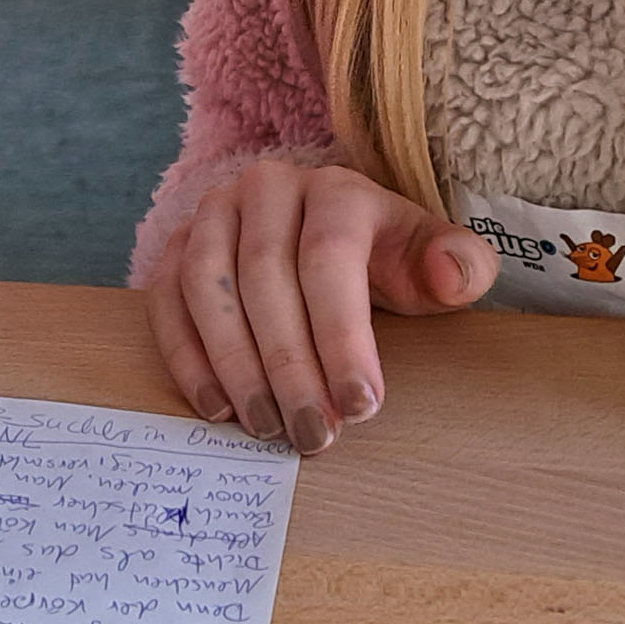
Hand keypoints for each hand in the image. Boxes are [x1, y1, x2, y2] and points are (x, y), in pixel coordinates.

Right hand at [146, 160, 496, 454]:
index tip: (360, 405)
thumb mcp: (430, 261)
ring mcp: (213, 213)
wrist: (324, 231)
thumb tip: (453, 277)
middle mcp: (267, 189)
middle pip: (266, 278)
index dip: (343, 336)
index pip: (330, 258)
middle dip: (289, 367)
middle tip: (312, 434)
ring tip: (266, 427)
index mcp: (336, 190)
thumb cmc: (382, 258)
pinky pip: (166, 299)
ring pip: (208, 287)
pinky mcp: (177, 245)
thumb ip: (459, 267)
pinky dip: (185, 356)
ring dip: (234, 366)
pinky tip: (217, 406)